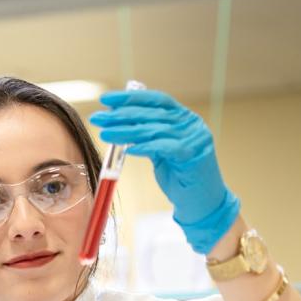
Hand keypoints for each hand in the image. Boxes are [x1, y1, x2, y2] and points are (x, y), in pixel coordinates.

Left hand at [90, 88, 240, 254]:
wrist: (202, 202)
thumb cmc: (178, 176)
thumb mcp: (160, 150)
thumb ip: (146, 134)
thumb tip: (117, 121)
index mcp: (183, 117)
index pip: (155, 100)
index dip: (130, 98)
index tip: (105, 99)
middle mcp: (191, 123)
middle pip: (151, 114)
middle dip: (121, 115)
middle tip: (98, 118)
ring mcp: (194, 138)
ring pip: (154, 130)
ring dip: (126, 131)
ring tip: (105, 133)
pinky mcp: (193, 155)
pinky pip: (164, 147)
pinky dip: (145, 147)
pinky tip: (128, 150)